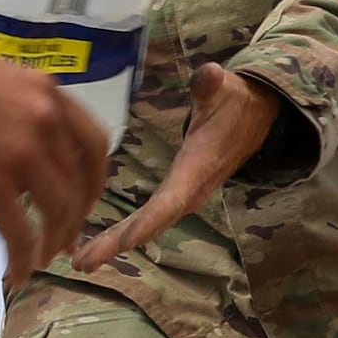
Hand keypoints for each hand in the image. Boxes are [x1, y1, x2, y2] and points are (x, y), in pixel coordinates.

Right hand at [0, 40, 111, 295]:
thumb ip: (22, 104)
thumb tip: (23, 128)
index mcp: (49, 95)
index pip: (94, 145)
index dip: (93, 179)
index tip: (83, 198)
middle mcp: (47, 123)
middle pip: (80, 183)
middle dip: (76, 217)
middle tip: (66, 239)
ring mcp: (24, 156)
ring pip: (58, 211)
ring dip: (53, 241)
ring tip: (42, 259)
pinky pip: (20, 235)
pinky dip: (22, 260)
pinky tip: (16, 275)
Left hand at [63, 62, 280, 275]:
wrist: (256, 114)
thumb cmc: (235, 100)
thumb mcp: (225, 88)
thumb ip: (211, 85)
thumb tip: (208, 75)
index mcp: (198, 167)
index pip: (171, 200)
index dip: (148, 222)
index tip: (124, 242)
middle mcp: (190, 188)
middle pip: (151, 222)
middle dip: (117, 242)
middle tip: (82, 261)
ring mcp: (184, 194)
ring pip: (147, 224)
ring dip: (115, 242)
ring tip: (81, 260)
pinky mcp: (177, 192)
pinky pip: (148, 217)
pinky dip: (123, 232)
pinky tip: (98, 241)